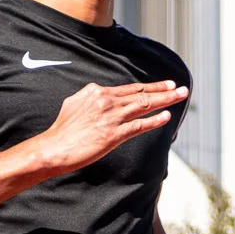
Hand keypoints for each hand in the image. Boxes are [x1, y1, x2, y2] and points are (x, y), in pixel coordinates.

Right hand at [40, 80, 187, 174]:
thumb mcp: (73, 103)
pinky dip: (154, 120)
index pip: (130, 88)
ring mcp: (111, 117)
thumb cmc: (62, 130)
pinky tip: (167, 116)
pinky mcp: (113, 135)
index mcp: (97, 91)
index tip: (164, 85)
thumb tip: (96, 92)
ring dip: (165, 100)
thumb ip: (88, 96)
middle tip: (180, 88)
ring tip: (181, 96)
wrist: (53, 148)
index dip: (150, 86)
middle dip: (164, 90)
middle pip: (141, 94)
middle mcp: (106, 100)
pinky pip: (138, 125)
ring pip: (144, 105)